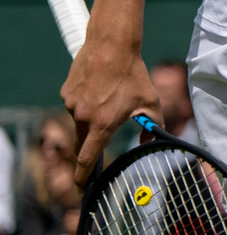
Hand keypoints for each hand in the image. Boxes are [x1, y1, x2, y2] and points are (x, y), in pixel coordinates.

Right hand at [60, 37, 160, 186]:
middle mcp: (83, 117)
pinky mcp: (65, 93)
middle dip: (88, 149)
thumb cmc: (133, 75)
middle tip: (96, 148)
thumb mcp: (149, 102)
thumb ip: (152, 125)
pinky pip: (75, 105)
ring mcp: (72, 105)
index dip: (83, 176)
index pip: (88, 158)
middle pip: (82, 143)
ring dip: (90, 118)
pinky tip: (98, 88)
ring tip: (107, 98)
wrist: (111, 47)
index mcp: (102, 124)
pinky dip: (85, 103)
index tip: (81, 187)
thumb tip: (150, 141)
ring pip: (79, 121)